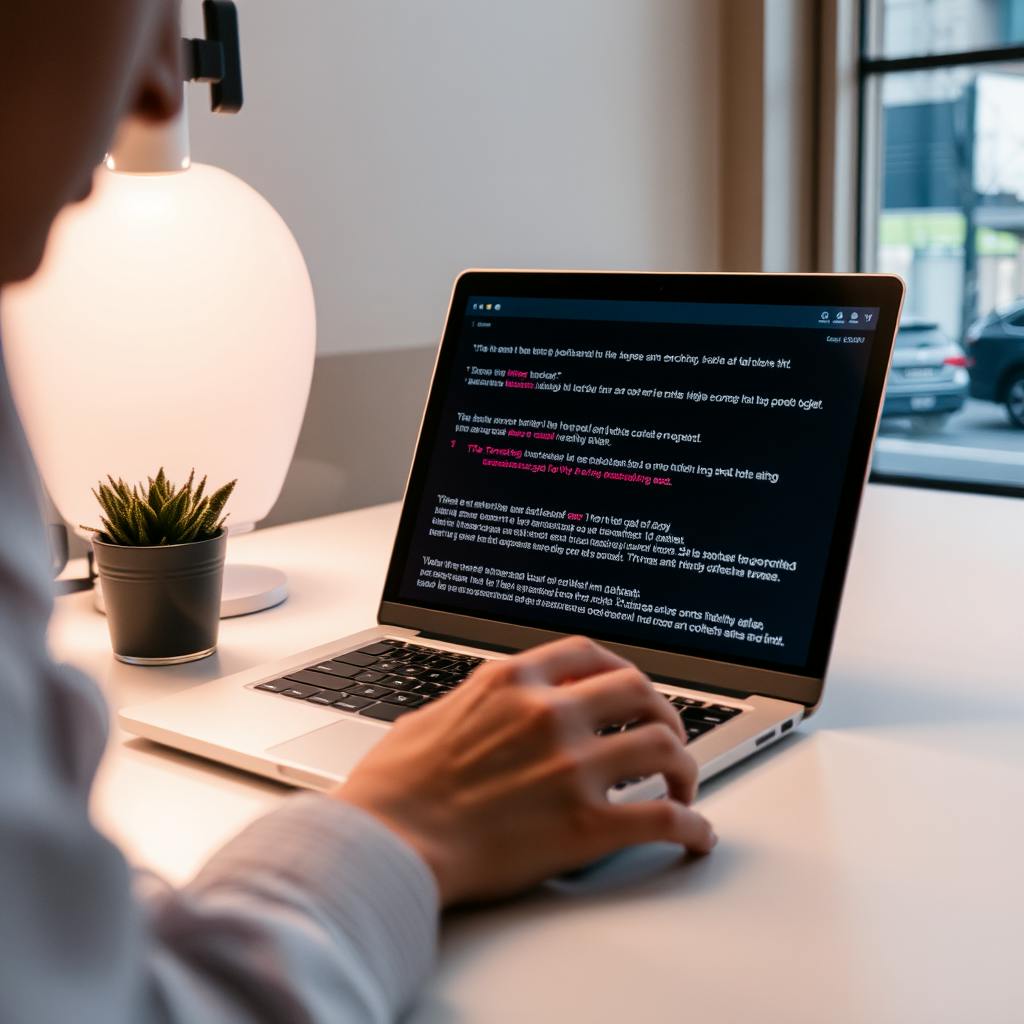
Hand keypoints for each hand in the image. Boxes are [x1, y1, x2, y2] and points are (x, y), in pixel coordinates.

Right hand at [336, 636, 715, 905]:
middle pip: (638, 691)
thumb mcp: (429, 717)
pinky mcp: (585, 826)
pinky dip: (691, 827)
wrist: (384, 844)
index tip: (626, 688)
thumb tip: (482, 713)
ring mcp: (572, 767)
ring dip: (684, 766)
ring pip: (663, 746)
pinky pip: (663, 819)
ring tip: (683, 786)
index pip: (589, 654)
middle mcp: (550, 714)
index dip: (618, 669)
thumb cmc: (393, 788)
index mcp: (512, 681)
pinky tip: (695, 835)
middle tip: (666, 732)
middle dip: (662, 710)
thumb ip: (472, 705)